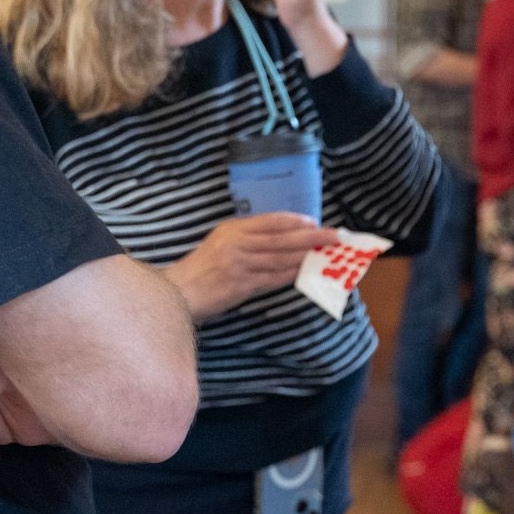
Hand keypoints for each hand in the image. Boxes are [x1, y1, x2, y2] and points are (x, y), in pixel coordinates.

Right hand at [165, 213, 340, 322]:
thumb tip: (280, 241)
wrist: (178, 293)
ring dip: (306, 256)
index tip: (315, 221)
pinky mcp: (240, 285)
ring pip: (281, 258)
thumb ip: (245, 239)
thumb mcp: (219, 243)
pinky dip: (291, 274)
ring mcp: (239, 264)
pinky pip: (272, 278)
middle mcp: (236, 243)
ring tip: (327, 254)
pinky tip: (306, 272)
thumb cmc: (200, 269)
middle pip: (281, 238)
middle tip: (335, 236)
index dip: (295, 221)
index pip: (270, 221)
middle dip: (311, 236)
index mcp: (232, 229)